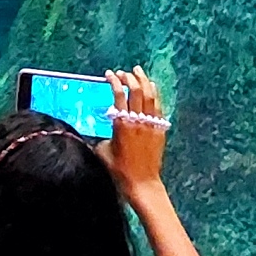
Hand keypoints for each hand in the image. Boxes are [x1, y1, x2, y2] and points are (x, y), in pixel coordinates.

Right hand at [99, 66, 169, 198]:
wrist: (142, 183)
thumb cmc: (119, 170)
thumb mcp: (102, 151)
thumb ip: (100, 136)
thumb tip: (95, 131)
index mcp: (122, 124)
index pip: (118, 95)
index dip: (114, 81)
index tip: (109, 74)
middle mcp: (138, 121)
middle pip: (136, 91)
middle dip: (130, 77)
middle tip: (124, 72)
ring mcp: (151, 124)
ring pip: (150, 96)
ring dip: (144, 81)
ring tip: (139, 72)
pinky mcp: (160, 130)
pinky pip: (158, 107)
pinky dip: (154, 94)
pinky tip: (151, 89)